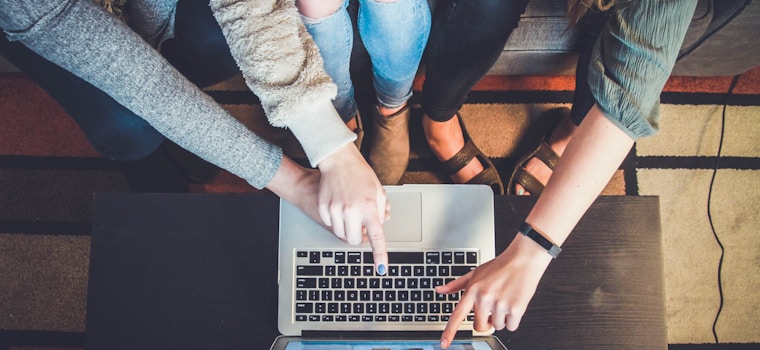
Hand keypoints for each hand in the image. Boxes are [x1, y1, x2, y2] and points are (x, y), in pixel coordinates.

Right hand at [316, 143, 389, 273]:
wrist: (338, 161)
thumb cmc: (360, 174)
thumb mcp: (378, 191)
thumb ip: (380, 212)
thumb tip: (379, 227)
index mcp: (369, 207)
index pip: (376, 237)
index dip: (380, 255)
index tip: (381, 268)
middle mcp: (351, 210)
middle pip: (354, 240)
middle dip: (358, 237)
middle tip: (361, 225)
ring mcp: (335, 210)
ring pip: (341, 234)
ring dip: (347, 229)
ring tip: (350, 212)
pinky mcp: (323, 208)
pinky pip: (330, 224)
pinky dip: (336, 221)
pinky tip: (339, 206)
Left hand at [435, 234, 552, 347]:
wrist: (523, 259)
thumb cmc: (500, 266)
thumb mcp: (475, 273)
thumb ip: (456, 285)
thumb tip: (439, 290)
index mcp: (472, 290)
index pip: (457, 315)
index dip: (449, 331)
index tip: (444, 344)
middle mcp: (484, 298)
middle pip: (480, 327)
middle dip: (486, 322)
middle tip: (492, 309)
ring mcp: (499, 304)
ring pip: (497, 326)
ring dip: (502, 318)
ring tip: (505, 300)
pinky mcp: (515, 308)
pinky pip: (511, 326)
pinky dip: (513, 319)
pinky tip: (514, 303)